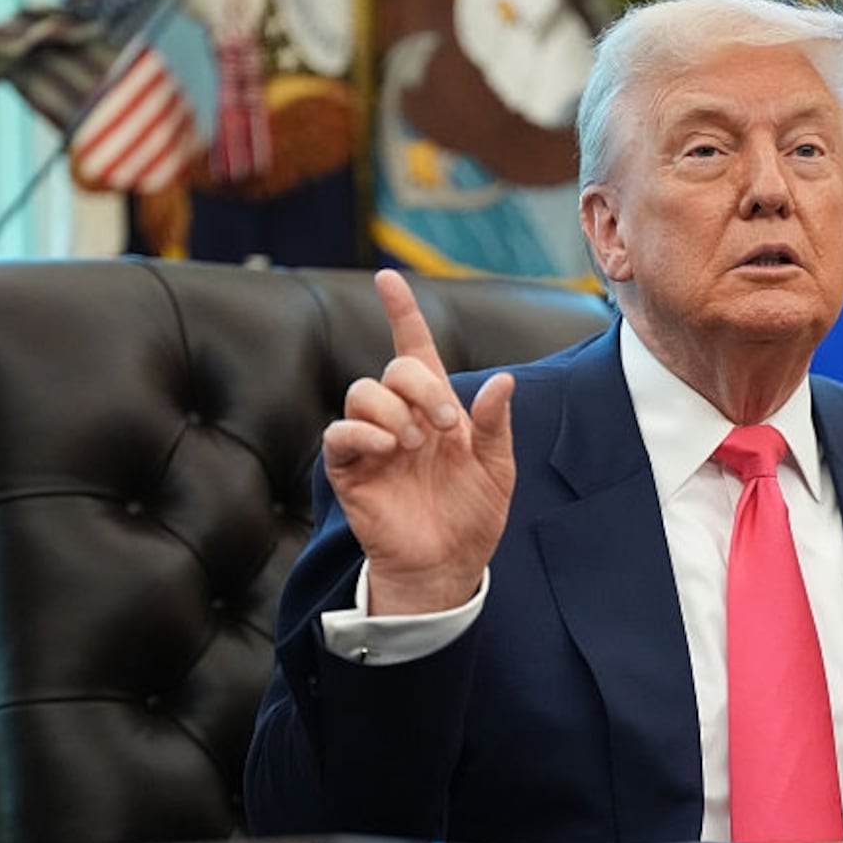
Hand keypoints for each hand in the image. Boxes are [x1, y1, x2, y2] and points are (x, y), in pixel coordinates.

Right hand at [321, 270, 516, 614]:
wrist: (449, 564)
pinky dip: (362, 433)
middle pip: (393, 369)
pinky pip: (339, 434)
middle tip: (445, 424)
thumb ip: (497, 423)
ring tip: (416, 444)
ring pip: (362, 394)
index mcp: (436, 408)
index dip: (401, 312)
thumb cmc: (472, 514)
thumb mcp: (498, 467)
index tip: (389, 278)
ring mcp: (373, 442)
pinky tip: (389, 449)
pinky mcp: (351, 469)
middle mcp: (401, 418)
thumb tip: (503, 380)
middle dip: (420, 386)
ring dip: (393, 410)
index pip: (414, 348)